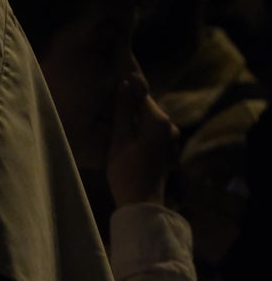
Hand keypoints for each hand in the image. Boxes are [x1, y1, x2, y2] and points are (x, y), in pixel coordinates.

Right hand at [106, 75, 179, 206]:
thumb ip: (121, 111)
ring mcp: (170, 139)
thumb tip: (123, 85)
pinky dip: (139, 130)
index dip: (127, 86)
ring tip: (113, 116)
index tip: (114, 77)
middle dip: (130, 102)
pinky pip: (151, 132)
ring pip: (149, 120)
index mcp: (158, 121)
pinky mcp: (167, 150)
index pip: (141, 95)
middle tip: (109, 96)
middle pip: (146, 107)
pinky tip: (125, 134)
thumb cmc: (126, 171)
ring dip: (133, 117)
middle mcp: (169, 126)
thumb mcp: (119, 139)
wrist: (141, 203)